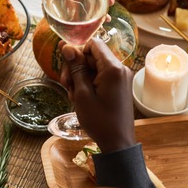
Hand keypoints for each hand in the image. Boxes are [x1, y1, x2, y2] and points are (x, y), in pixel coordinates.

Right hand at [59, 38, 134, 153]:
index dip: (77, 52)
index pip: (93, 44)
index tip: (68, 67)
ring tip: (72, 94)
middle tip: (66, 85)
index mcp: (113, 68)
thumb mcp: (82, 93)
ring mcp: (121, 78)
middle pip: (92, 56)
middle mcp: (120, 69)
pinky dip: (89, 83)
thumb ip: (75, 68)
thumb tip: (66, 46)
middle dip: (76, 67)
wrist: (118, 143)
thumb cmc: (99, 120)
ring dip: (80, 77)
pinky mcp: (119, 86)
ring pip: (94, 66)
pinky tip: (81, 97)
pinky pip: (100, 76)